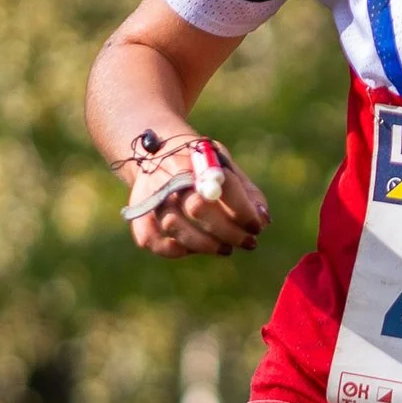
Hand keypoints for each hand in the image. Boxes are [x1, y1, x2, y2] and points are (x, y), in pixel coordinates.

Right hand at [127, 141, 268, 258]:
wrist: (156, 153)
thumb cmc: (199, 164)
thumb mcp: (224, 164)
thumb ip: (246, 191)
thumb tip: (263, 220)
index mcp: (196, 157)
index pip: (222, 185)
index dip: (243, 210)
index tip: (257, 226)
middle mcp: (169, 174)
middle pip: (198, 208)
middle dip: (228, 231)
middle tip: (247, 242)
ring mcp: (150, 194)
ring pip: (175, 227)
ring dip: (206, 245)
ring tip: (226, 248)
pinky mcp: (138, 213)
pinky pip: (152, 240)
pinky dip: (175, 250)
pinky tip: (193, 249)